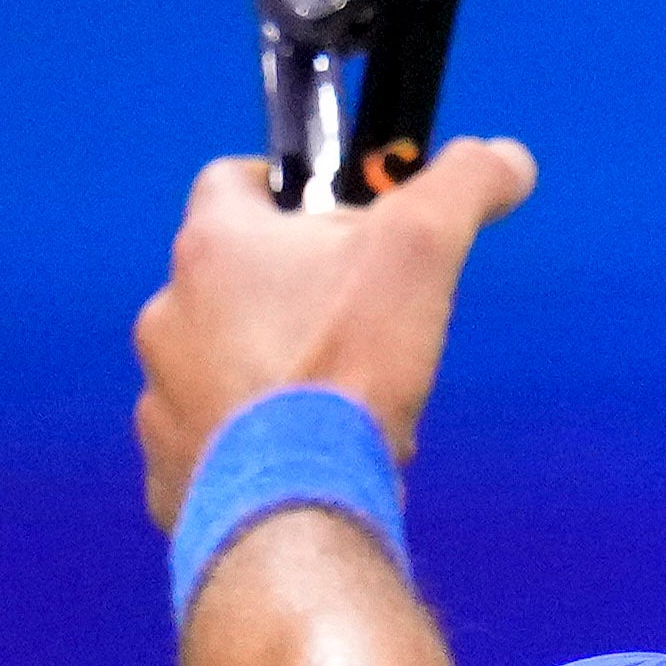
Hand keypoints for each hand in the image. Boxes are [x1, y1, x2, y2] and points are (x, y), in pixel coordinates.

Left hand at [132, 137, 537, 525]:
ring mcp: (161, 398)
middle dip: (292, 290)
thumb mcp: (422, 249)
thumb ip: (463, 186)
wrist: (295, 506)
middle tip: (360, 318)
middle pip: (232, 278)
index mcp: (214, 247)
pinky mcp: (170, 472)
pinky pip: (210, 442)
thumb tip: (505, 158)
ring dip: (269, 368)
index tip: (335, 216)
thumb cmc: (347, 365)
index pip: (230, 180)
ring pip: (219, 363)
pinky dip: (252, 442)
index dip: (287, 189)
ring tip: (340, 397)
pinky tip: (308, 455)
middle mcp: (168, 314)